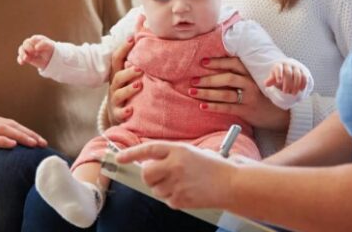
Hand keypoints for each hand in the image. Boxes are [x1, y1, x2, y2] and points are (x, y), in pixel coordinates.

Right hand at [0, 110, 47, 157]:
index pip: (10, 123)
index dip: (26, 131)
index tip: (39, 140)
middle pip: (11, 125)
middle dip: (29, 134)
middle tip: (43, 143)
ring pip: (2, 129)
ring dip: (20, 136)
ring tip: (34, 143)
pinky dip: (0, 140)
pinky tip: (11, 144)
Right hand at [16, 35, 54, 69]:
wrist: (49, 58)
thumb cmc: (49, 49)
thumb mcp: (49, 46)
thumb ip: (43, 44)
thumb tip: (35, 47)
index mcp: (37, 39)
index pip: (34, 39)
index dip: (33, 43)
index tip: (36, 49)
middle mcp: (30, 43)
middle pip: (25, 43)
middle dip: (27, 47)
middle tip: (32, 52)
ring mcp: (27, 50)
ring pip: (21, 49)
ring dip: (22, 53)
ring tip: (26, 58)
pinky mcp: (25, 57)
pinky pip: (20, 58)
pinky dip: (20, 60)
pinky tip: (22, 63)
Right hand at [106, 37, 142, 124]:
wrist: (117, 115)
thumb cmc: (127, 91)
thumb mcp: (128, 77)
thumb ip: (135, 63)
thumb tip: (144, 38)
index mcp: (117, 75)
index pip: (116, 59)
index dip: (123, 49)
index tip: (132, 38)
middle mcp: (114, 87)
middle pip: (117, 77)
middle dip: (128, 72)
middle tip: (139, 69)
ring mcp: (114, 101)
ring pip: (119, 94)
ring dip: (129, 90)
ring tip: (139, 85)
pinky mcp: (117, 114)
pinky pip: (119, 113)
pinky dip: (124, 112)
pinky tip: (131, 110)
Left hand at [116, 142, 235, 209]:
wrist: (231, 183)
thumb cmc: (214, 167)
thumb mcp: (192, 153)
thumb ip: (171, 156)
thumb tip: (148, 164)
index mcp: (178, 150)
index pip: (148, 149)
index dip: (131, 153)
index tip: (119, 157)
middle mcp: (175, 165)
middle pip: (146, 174)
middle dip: (148, 176)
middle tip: (158, 176)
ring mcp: (177, 184)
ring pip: (155, 189)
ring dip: (163, 188)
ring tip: (182, 183)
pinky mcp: (181, 199)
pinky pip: (167, 200)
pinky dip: (174, 198)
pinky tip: (188, 191)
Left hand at [191, 57, 289, 130]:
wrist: (279, 113)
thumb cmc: (262, 94)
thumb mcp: (254, 80)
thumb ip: (240, 74)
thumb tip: (215, 69)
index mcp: (251, 73)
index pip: (233, 64)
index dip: (218, 62)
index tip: (203, 62)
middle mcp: (250, 84)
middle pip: (227, 78)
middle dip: (208, 79)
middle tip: (193, 80)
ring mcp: (249, 98)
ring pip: (225, 94)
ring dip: (206, 93)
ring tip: (192, 92)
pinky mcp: (246, 111)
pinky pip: (227, 108)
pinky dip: (214, 107)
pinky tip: (202, 106)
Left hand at [263, 62, 307, 94]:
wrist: (289, 72)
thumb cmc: (279, 76)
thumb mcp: (274, 78)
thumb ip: (271, 80)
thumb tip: (266, 84)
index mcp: (279, 65)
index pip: (279, 68)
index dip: (279, 74)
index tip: (278, 81)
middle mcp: (288, 65)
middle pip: (288, 73)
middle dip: (287, 83)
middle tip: (285, 92)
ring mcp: (296, 67)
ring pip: (297, 75)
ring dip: (296, 85)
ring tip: (293, 93)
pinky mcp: (303, 71)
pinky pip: (304, 76)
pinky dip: (303, 83)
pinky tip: (301, 90)